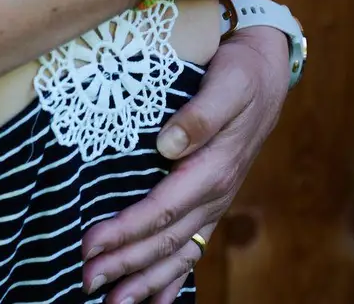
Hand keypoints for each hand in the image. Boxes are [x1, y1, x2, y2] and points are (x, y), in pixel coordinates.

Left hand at [80, 27, 289, 302]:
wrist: (267, 72)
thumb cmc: (241, 73)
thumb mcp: (226, 83)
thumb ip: (200, 114)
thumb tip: (168, 144)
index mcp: (213, 169)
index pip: (161, 209)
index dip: (125, 231)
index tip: (90, 244)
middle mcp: (214, 194)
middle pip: (165, 240)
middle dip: (125, 264)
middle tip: (86, 282)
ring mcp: (214, 202)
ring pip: (178, 252)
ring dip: (145, 280)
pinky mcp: (209, 201)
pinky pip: (192, 248)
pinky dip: (172, 276)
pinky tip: (153, 299)